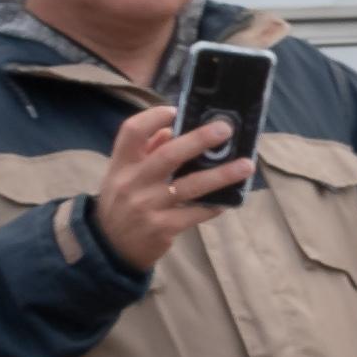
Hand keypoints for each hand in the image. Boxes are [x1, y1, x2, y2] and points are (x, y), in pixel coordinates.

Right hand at [89, 101, 257, 271]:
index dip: (153, 117)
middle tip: (225, 129)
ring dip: (221, 174)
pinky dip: (214, 205)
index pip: (131, 132)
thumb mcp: (124, 175)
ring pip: (190, 186)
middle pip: (167, 155)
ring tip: (246, 165)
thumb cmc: (123, 203)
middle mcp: (132, 183)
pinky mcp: (162, 228)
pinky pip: (196, 213)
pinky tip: (229, 199)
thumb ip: (146, 152)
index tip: (176, 109)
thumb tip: (171, 128)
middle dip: (199, 140)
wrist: (109, 247)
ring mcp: (147, 206)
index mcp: (121, 165)